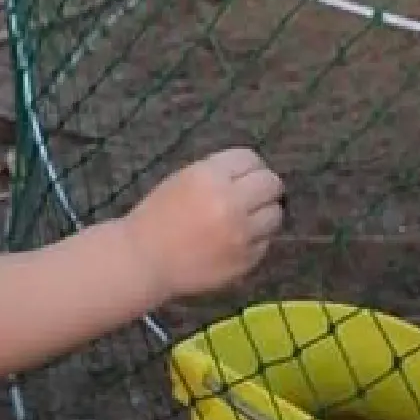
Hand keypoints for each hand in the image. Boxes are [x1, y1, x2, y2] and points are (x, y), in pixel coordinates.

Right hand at [121, 148, 283, 301]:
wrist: (145, 259)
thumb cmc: (158, 215)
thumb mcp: (184, 178)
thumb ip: (218, 172)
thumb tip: (251, 173)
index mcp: (210, 176)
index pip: (250, 159)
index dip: (249, 165)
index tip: (245, 173)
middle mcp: (231, 202)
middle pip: (271, 183)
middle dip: (264, 186)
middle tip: (253, 194)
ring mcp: (241, 234)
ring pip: (275, 213)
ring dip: (264, 213)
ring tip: (246, 218)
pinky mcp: (246, 260)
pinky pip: (266, 241)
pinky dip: (256, 238)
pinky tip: (236, 239)